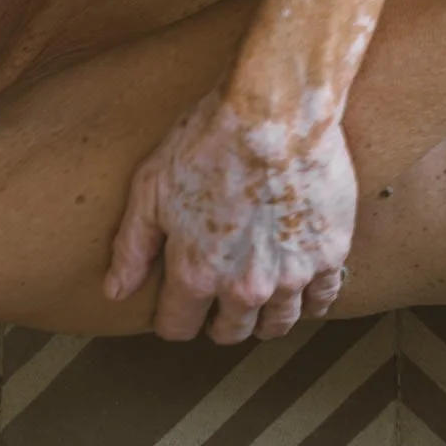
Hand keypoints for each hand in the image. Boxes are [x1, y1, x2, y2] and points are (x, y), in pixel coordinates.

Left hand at [104, 89, 356, 342]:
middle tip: (215, 308)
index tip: (173, 309)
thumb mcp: (150, 189)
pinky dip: (309, 300)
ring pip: (278, 324)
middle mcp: (244, 287)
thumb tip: (115, 292)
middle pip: (231, 332)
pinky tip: (298, 287)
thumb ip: (132, 247)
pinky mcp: (330, 255)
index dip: (171, 321)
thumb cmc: (205, 143)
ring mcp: (292, 275)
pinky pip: (323, 299)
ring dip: (263, 320)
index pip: (178, 327)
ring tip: (255, 303)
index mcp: (195, 273)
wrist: (273, 113)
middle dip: (218, 324)